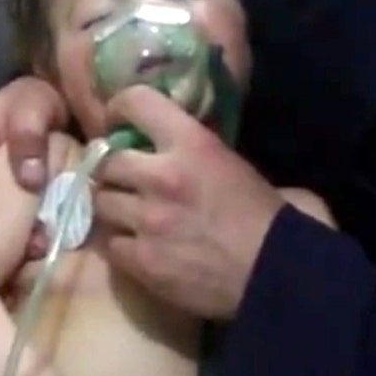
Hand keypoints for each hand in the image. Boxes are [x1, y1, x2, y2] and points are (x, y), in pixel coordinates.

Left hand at [92, 86, 286, 319]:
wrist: (275, 273)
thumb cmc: (267, 217)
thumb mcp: (234, 163)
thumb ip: (196, 149)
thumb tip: (170, 145)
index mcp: (192, 144)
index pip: (136, 102)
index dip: (119, 109)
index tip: (118, 121)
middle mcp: (161, 176)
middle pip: (105, 161)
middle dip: (112, 169)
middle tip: (122, 178)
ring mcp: (147, 221)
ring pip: (99, 203)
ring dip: (111, 207)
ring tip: (125, 215)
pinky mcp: (141, 260)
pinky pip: (108, 244)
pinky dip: (118, 244)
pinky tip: (134, 246)